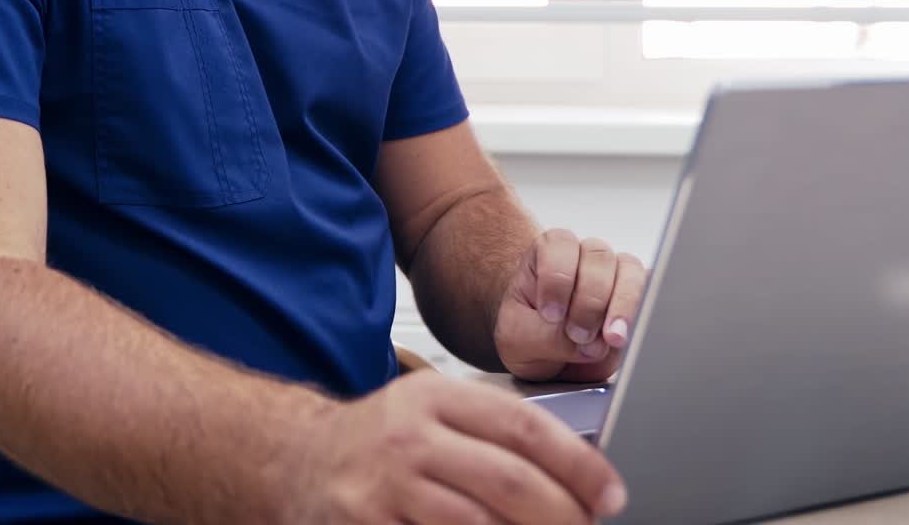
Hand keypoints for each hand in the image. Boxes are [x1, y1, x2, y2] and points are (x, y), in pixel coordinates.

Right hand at [283, 370, 626, 523]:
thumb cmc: (382, 441)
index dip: (577, 463)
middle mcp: (410, 436)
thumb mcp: (433, 413)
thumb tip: (579, 474)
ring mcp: (385, 488)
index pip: (523, 425)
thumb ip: (493, 434)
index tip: (610, 493)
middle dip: (563, 515)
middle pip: (508, 482)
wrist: (298, 460)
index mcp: (436, 396)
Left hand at [494, 229, 647, 382]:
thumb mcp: (517, 338)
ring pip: (630, 271)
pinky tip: (635, 334)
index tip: (551, 314)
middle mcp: (585, 255)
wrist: (546, 355)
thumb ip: (545, 336)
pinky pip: (653, 291)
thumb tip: (589, 344)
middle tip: (578, 335)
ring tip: (611, 339)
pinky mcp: (639, 296)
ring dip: (622, 306)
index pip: (559, 246)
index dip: (557, 279)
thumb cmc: (526, 334)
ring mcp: (615, 273)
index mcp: (549, 251)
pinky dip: (647, 312)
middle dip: (589, 300)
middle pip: (598, 257)